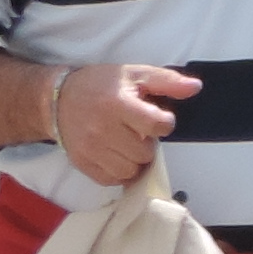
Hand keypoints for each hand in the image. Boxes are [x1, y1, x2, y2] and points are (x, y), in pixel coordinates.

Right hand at [59, 61, 200, 188]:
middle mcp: (102, 128)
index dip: (163, 123)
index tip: (156, 118)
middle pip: (145, 153)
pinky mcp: (83, 163)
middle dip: (146, 143)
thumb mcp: (134, 74)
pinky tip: (113, 153)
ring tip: (124, 142)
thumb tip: (195, 88)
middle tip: (134, 129)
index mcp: (118, 103)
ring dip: (133, 159)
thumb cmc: (100, 85)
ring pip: (131, 171)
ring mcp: (91, 148)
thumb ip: (167, 81)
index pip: (156, 125)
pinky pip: (113, 179)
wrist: (58, 98)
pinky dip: (118, 170)